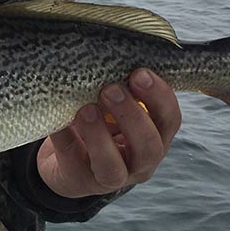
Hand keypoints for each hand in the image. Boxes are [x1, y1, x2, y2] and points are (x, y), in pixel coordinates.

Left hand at [37, 69, 180, 197]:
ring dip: (100, 135)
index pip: (170, 119)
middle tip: (111, 89)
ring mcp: (111, 177)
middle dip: (132, 116)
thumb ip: (121, 85)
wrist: (67, 160)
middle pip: (149, 146)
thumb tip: (109, 49)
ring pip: (113, 166)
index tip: (140, 73)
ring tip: (85, 109)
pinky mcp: (80, 180)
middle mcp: (140, 161)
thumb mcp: (116, 105)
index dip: (160, 97)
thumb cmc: (101, 122)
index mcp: (156, 136)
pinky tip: (59, 119)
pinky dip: (64, 137)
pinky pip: (72, 159)